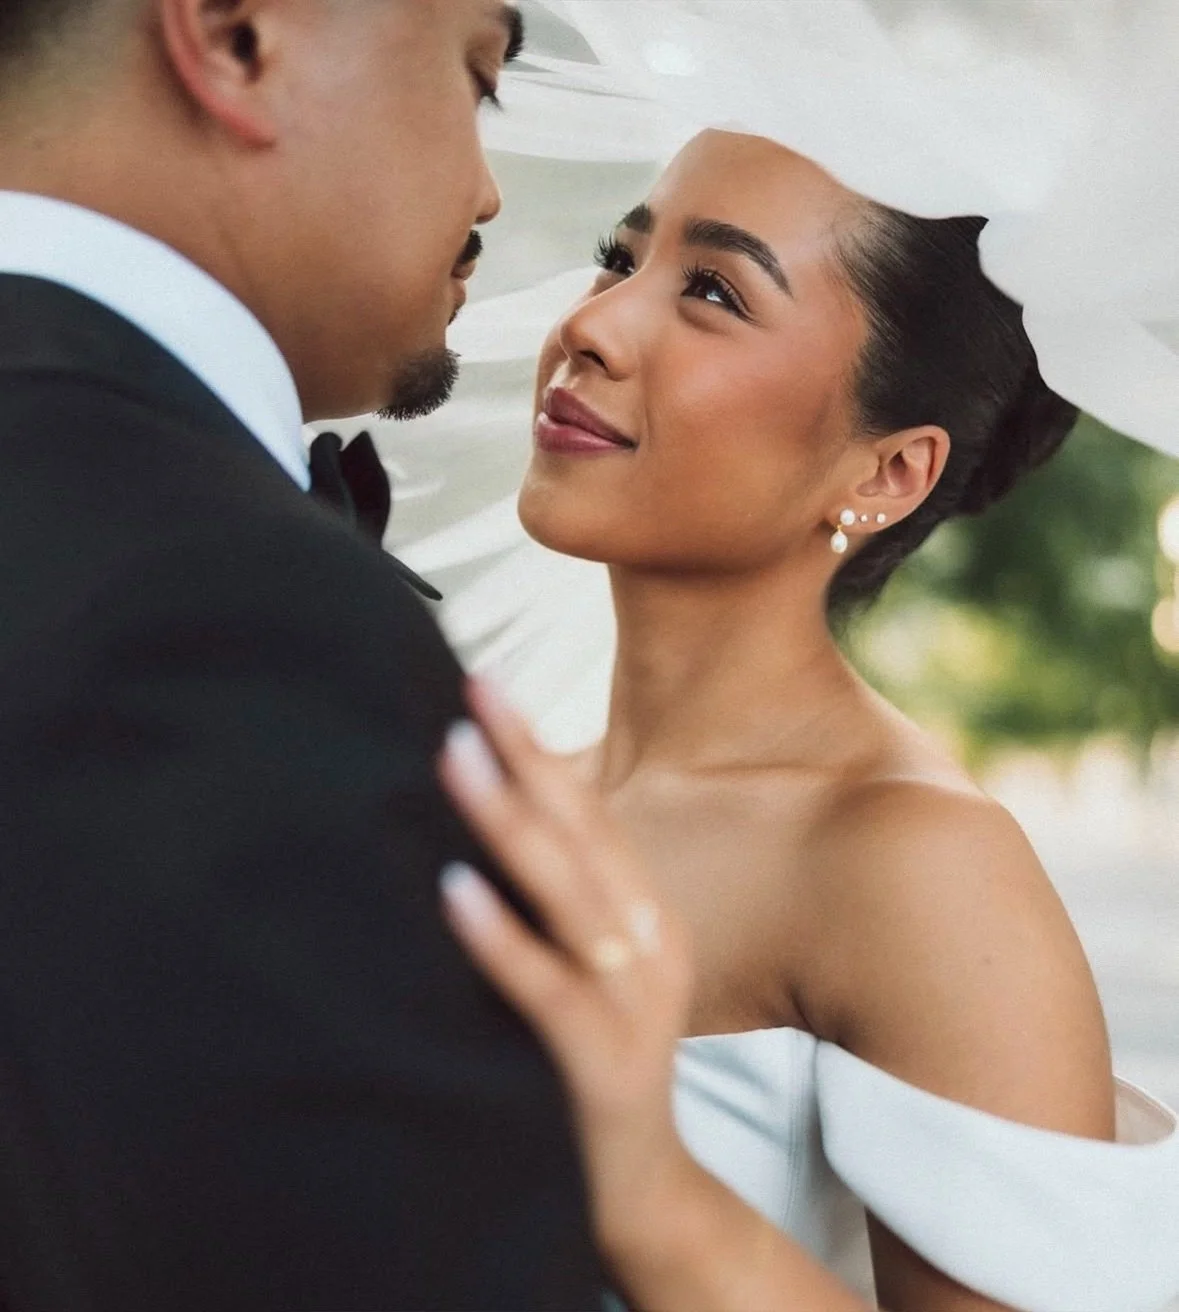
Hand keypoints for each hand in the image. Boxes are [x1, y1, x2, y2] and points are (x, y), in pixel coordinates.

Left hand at [437, 677, 696, 1258]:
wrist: (644, 1186)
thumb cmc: (593, 1057)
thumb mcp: (589, 967)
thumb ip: (554, 903)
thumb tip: (480, 824)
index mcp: (643, 912)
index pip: (589, 812)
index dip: (539, 748)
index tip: (487, 685)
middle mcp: (648, 941)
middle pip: (584, 831)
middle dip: (526, 754)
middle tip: (472, 689)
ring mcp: (633, 1000)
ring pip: (568, 891)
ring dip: (510, 818)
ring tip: (456, 755)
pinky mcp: (604, 1060)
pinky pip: (548, 986)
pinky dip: (500, 935)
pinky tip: (454, 888)